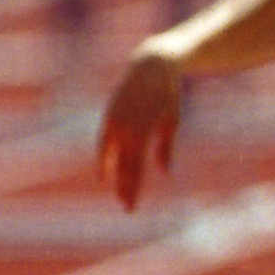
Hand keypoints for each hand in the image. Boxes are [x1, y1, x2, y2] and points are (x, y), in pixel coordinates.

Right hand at [98, 46, 183, 209]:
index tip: (131, 206)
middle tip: (128, 207)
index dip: (132, 189)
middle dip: (124, 187)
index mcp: (141, 132)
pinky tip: (106, 173)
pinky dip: (104, 158)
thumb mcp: (171, 121)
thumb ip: (165, 148)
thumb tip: (164, 173)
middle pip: (122, 166)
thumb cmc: (166, 95)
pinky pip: (103, 143)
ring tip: (119, 193)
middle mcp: (123, 129)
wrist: (151, 66)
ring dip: (113, 175)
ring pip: (110, 156)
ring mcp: (113, 122)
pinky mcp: (108, 116)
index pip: (134, 168)